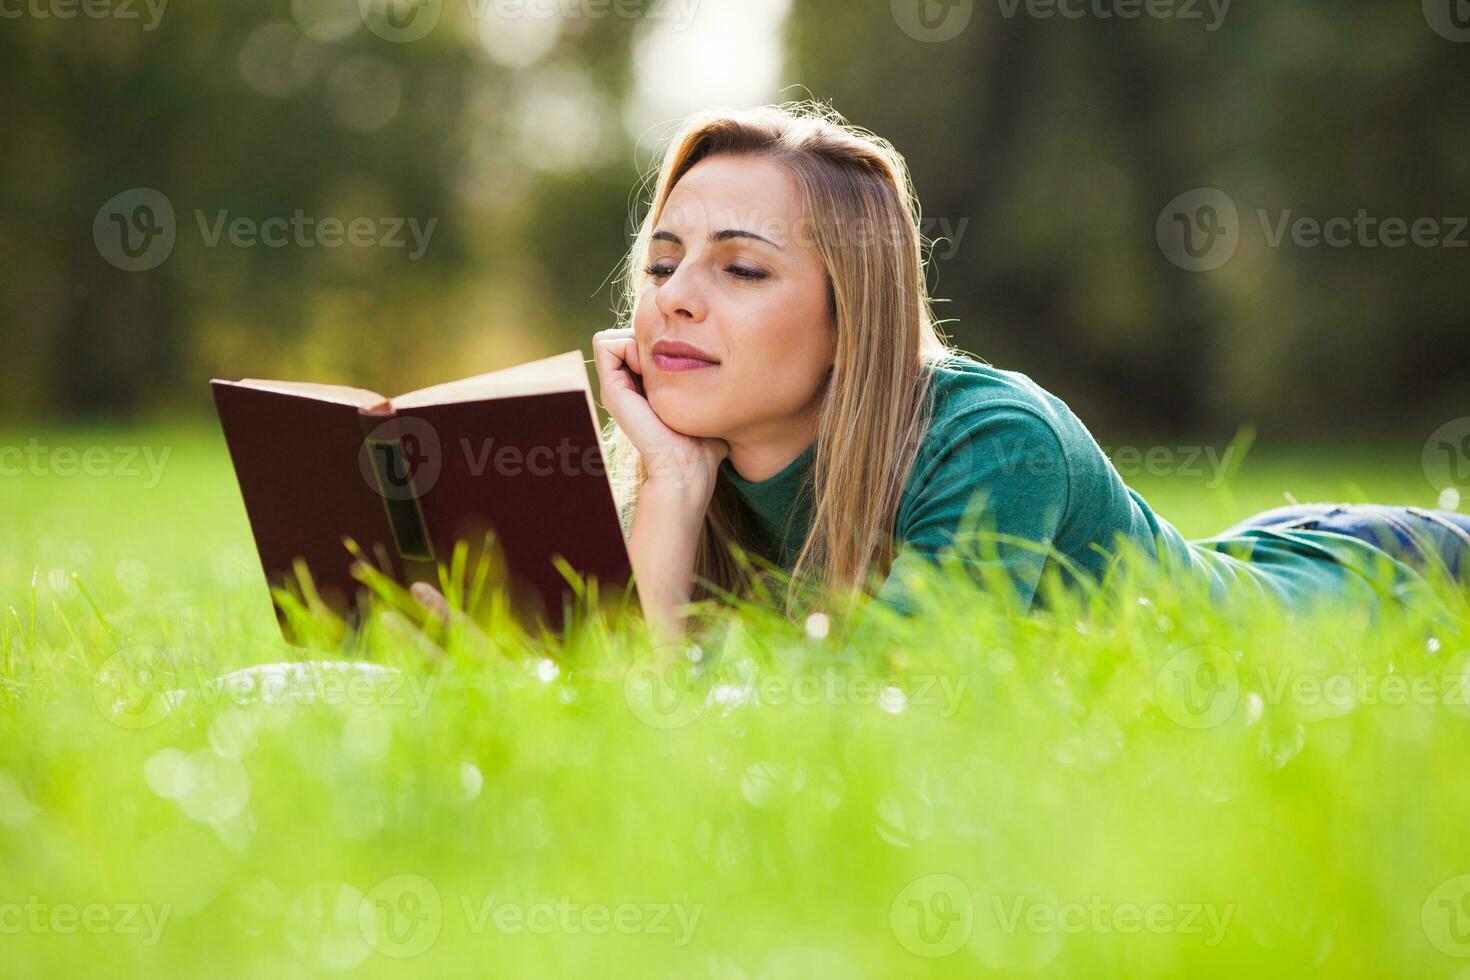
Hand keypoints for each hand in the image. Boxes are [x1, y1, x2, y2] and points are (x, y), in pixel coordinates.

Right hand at [592, 327, 728, 505]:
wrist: (686, 466)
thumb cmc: (703, 442)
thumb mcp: (705, 404)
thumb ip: (705, 388)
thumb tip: (729, 375)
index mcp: (642, 389)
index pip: (641, 342)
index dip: (658, 340)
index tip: (680, 358)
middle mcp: (625, 386)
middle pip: (626, 336)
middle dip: (647, 337)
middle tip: (669, 359)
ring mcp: (615, 388)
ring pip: (613, 337)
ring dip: (637, 339)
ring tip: (658, 364)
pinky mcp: (610, 390)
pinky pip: (604, 343)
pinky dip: (626, 342)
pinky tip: (649, 366)